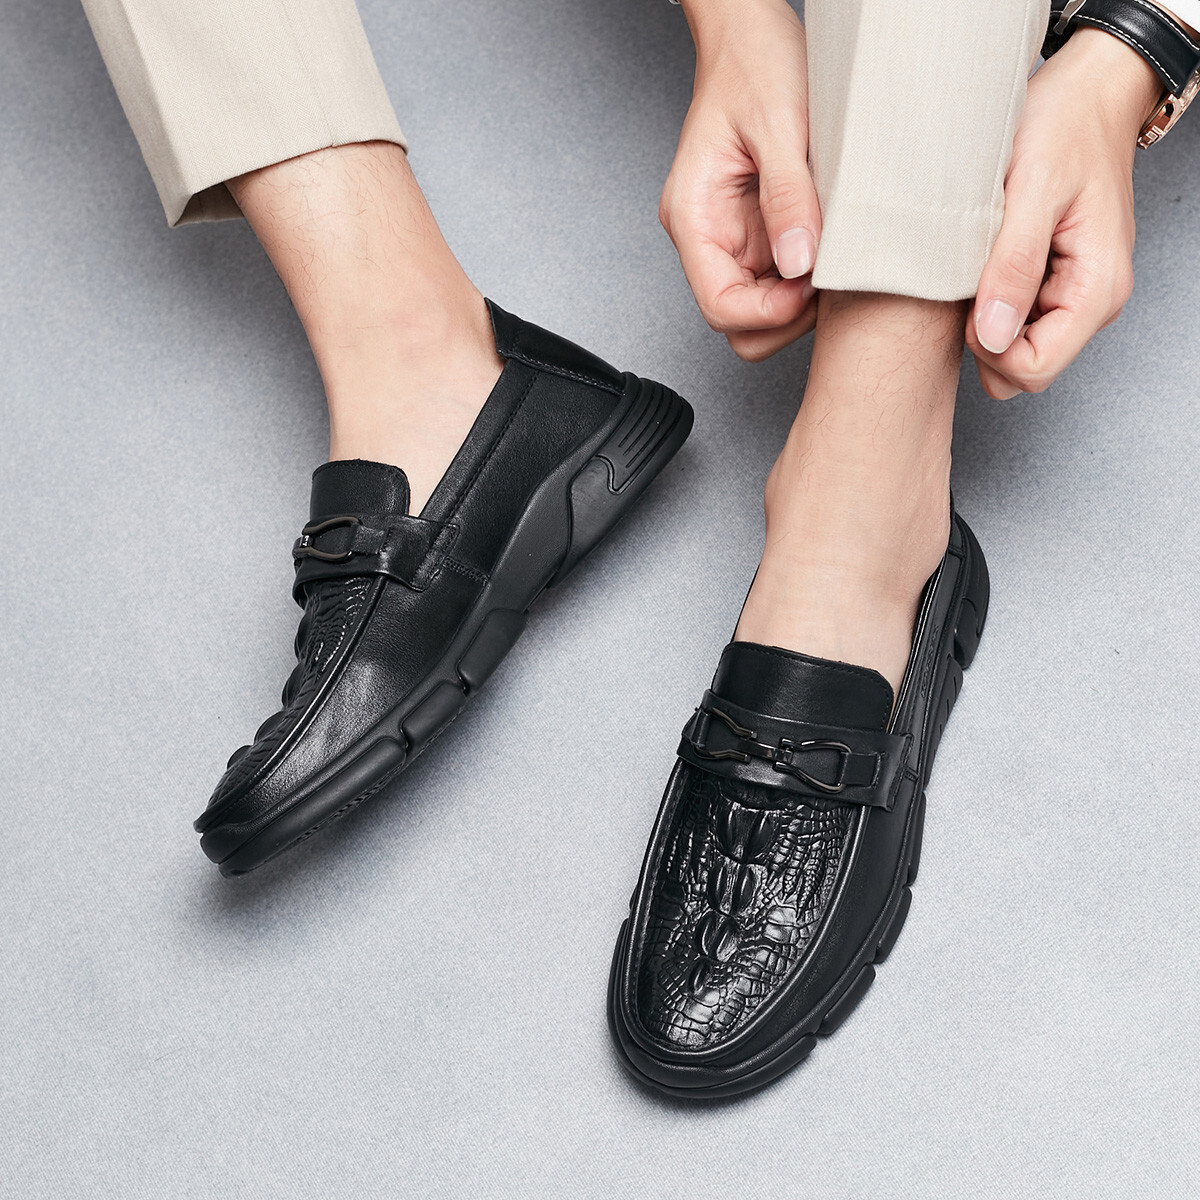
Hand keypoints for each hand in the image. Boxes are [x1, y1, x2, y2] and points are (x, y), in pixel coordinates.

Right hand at [662, 0, 819, 360]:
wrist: (751, 30)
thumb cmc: (753, 63)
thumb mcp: (779, 125)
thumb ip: (788, 197)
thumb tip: (798, 263)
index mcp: (694, 217)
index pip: (719, 305)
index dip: (767, 313)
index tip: (810, 289)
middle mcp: (708, 236)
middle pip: (738, 321)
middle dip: (784, 316)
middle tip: (826, 281)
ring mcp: (734, 237)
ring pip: (761, 308)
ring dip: (799, 301)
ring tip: (832, 262)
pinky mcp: (759, 231)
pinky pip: (781, 278)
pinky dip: (808, 278)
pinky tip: (830, 248)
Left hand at [968, 29, 1162, 397]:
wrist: (1086, 91)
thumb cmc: (1066, 126)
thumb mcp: (1033, 190)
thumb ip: (1014, 266)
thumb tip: (993, 334)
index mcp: (1095, 288)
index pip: (1033, 370)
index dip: (989, 349)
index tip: (971, 303)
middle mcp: (1089, 301)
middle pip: (1020, 371)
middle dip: (984, 341)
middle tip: (970, 280)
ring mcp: (1070, 295)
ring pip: (1011, 351)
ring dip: (983, 320)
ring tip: (979, 264)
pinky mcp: (1051, 285)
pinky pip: (1010, 322)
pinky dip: (988, 302)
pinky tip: (984, 263)